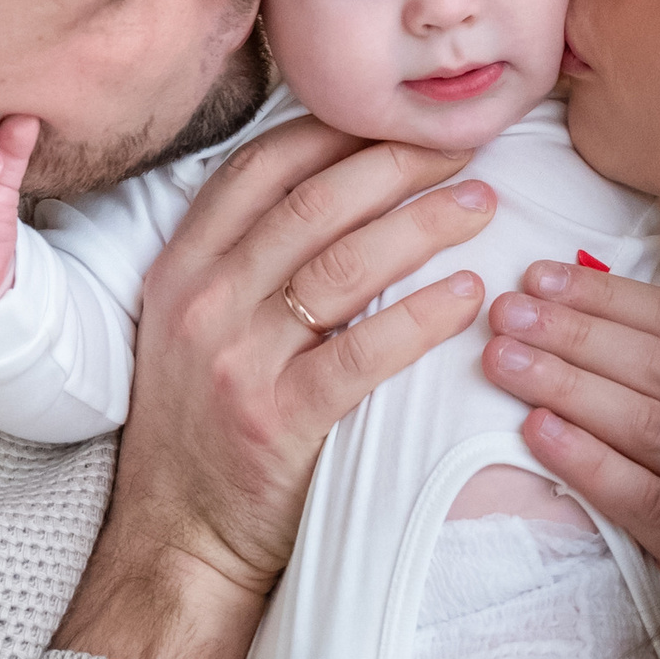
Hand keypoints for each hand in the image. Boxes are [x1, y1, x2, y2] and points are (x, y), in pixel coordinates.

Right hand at [59, 114, 497, 658]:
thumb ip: (244, 263)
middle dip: (397, 163)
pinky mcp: (280, 421)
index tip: (401, 116)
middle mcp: (203, 303)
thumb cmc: (202, 433)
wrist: (177, 543)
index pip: (260, 169)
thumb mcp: (191, 330)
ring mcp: (237, 361)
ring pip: (344, 264)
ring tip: (482, 204)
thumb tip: (339, 190)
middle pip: (314, 202)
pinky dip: (424, 316)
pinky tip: (470, 293)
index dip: (336, 131)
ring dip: (424, 225)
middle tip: (464, 146)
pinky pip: (365, 352)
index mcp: (179, 270)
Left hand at [481, 248, 659, 587]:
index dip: (609, 296)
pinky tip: (535, 433)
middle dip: (577, 332)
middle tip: (505, 312)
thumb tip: (588, 310)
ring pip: (651, 426)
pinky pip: (646, 501)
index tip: (539, 276)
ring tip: (502, 361)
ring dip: (570, 384)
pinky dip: (590, 462)